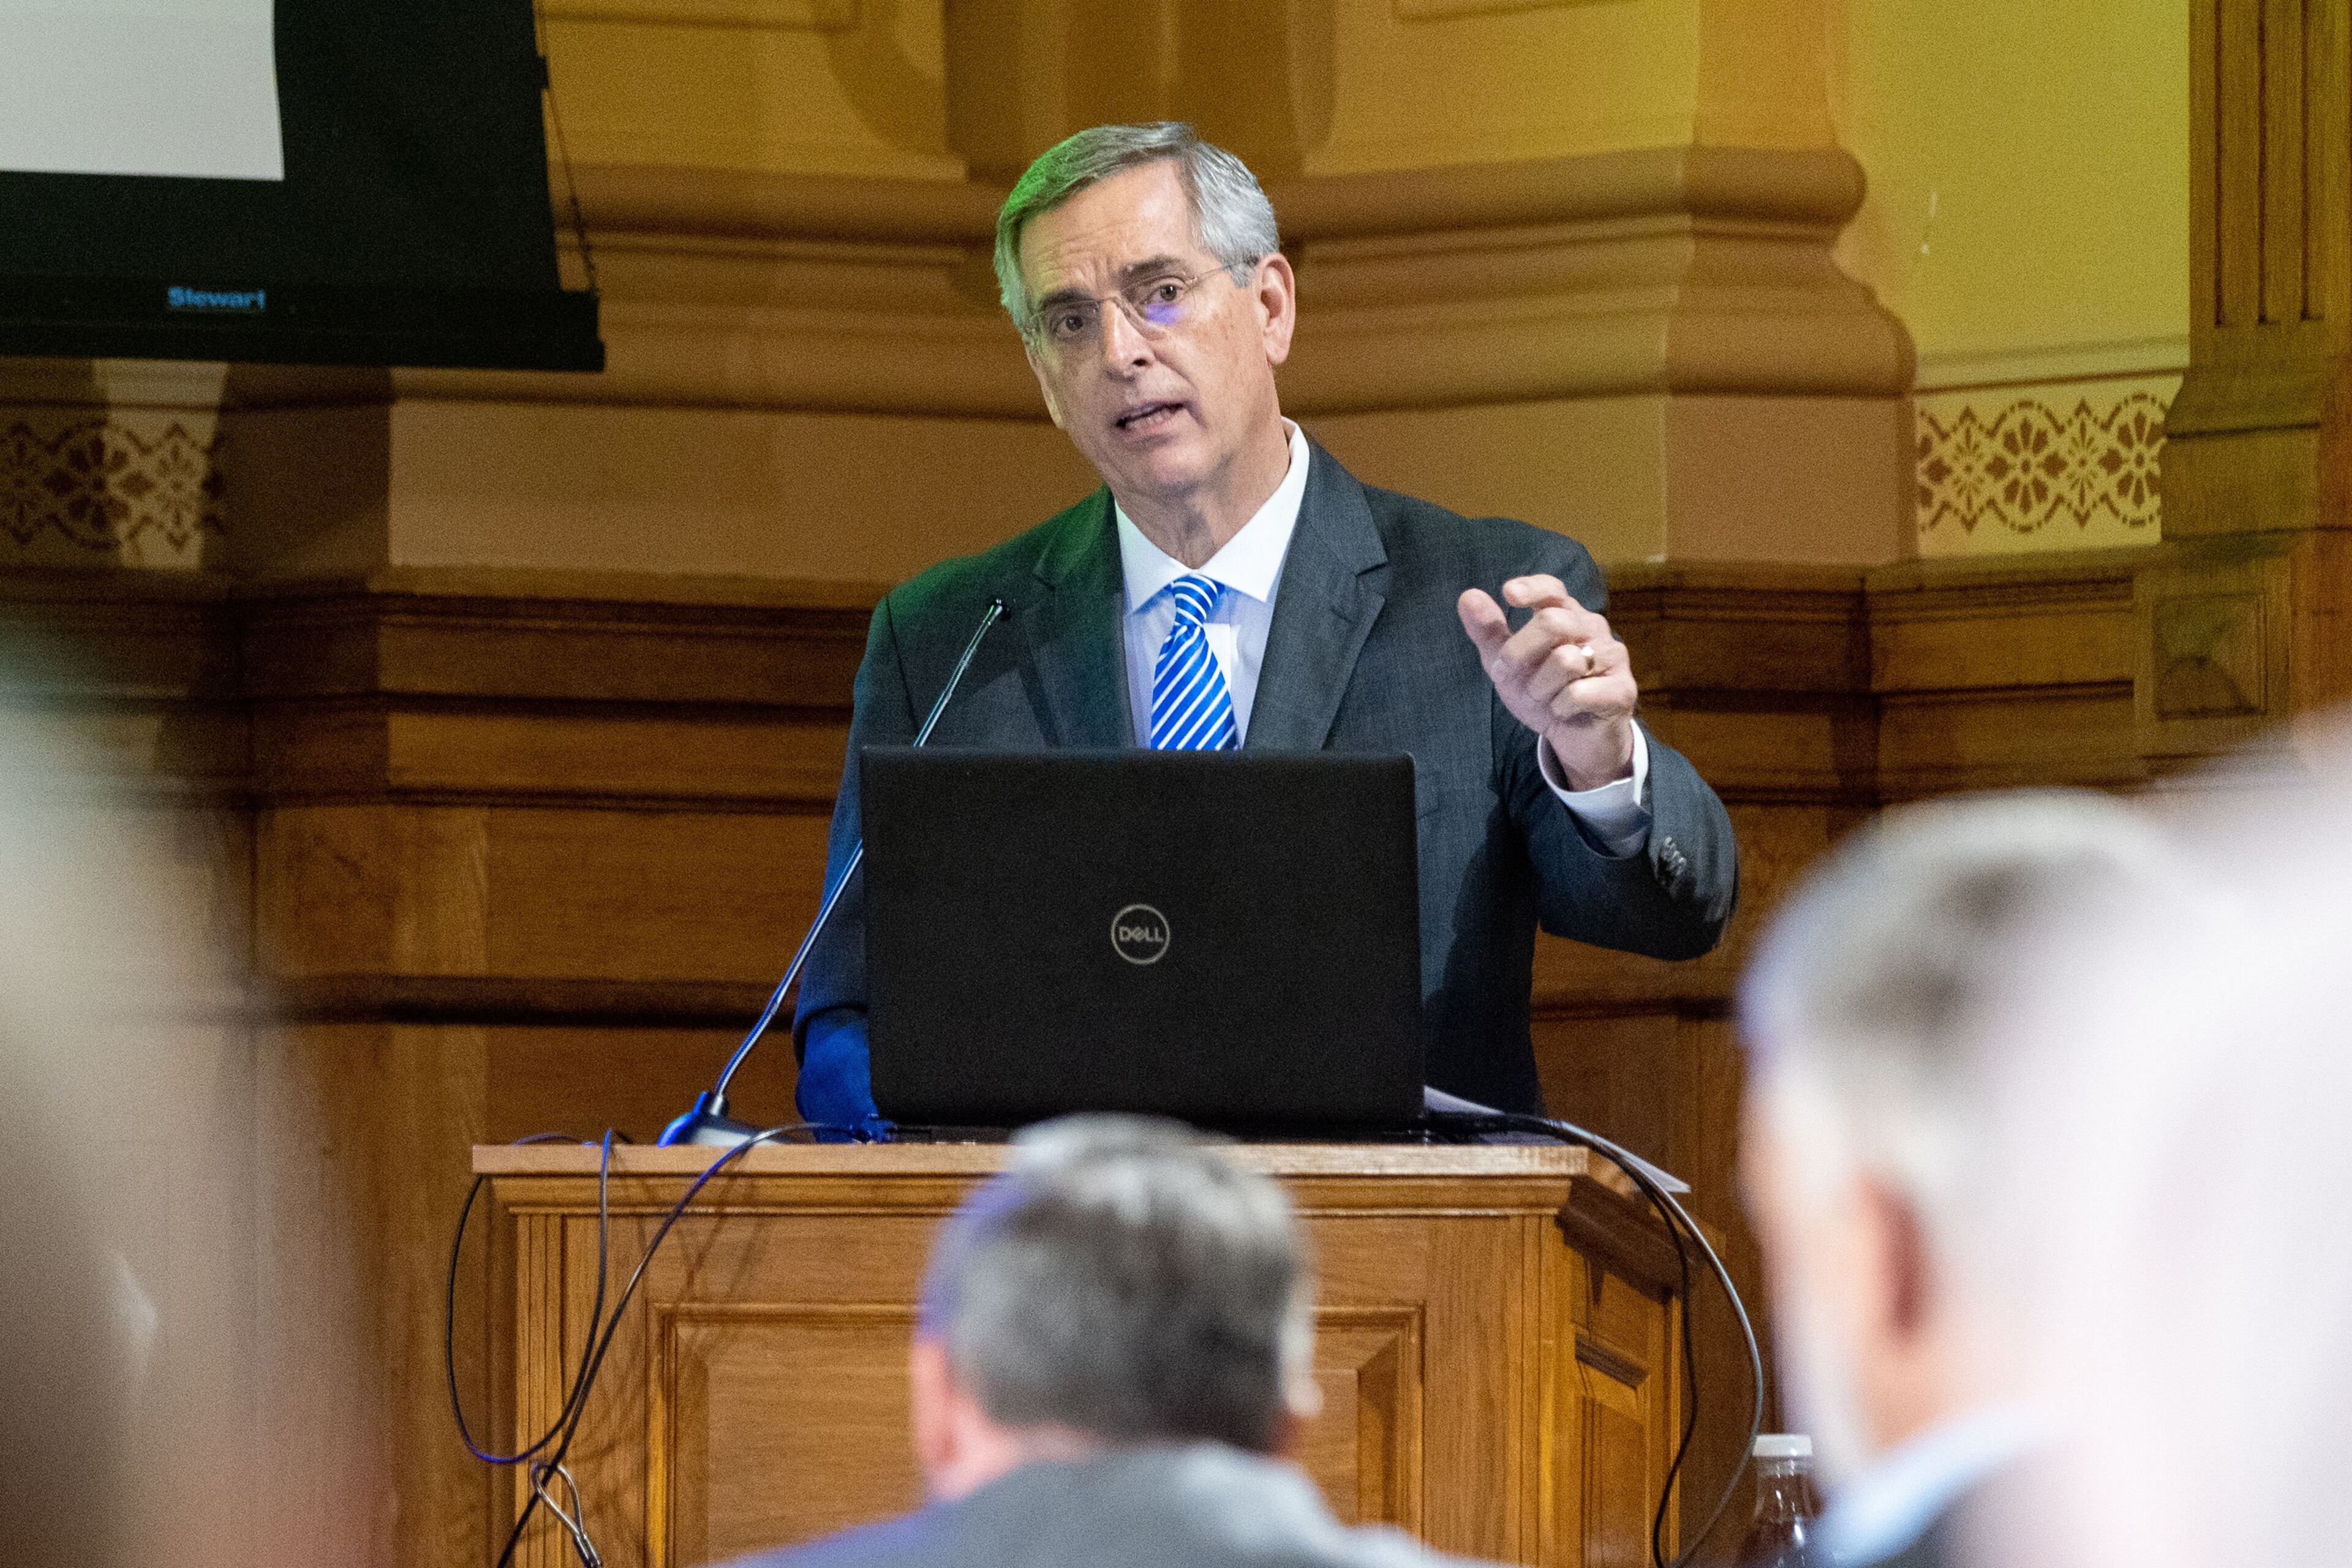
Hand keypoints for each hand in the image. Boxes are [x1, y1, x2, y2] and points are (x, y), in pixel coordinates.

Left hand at [1457, 575, 1636, 789]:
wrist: (1576, 741)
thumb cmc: (1543, 694)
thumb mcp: (1507, 665)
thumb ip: (1489, 632)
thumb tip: (1468, 596)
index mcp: (1565, 615)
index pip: (1552, 589)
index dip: (1532, 588)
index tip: (1509, 594)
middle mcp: (1592, 629)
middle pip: (1552, 622)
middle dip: (1519, 654)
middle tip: (1510, 675)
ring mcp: (1612, 657)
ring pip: (1565, 660)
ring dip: (1540, 688)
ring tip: (1545, 699)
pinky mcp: (1622, 690)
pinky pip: (1579, 693)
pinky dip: (1559, 708)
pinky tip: (1563, 712)